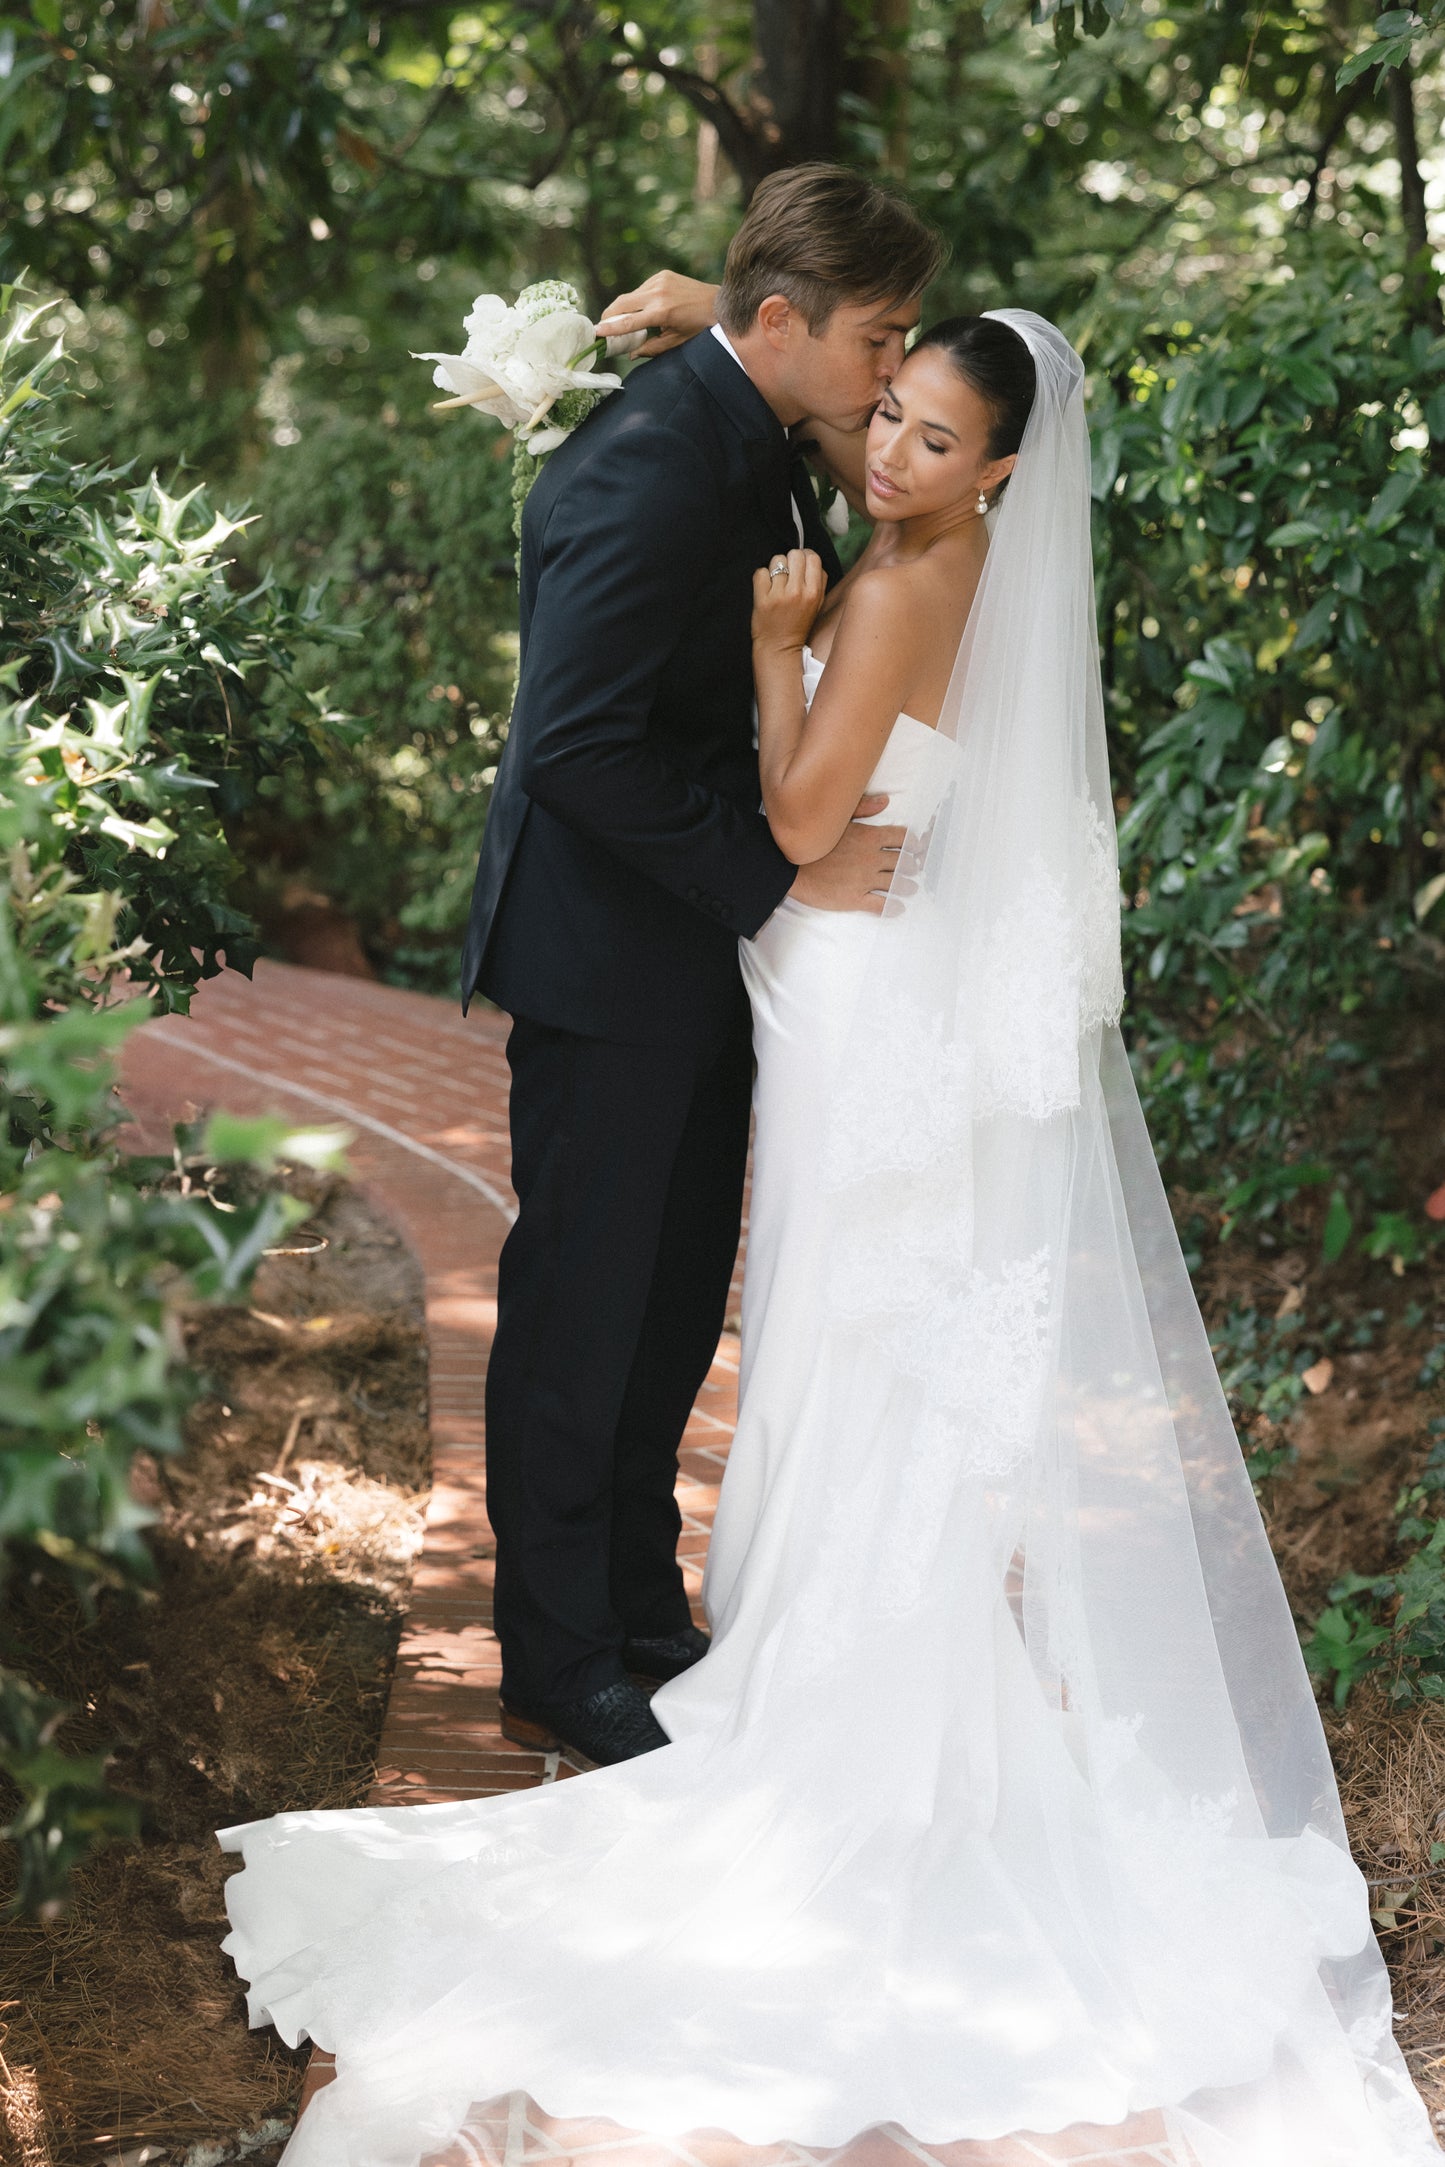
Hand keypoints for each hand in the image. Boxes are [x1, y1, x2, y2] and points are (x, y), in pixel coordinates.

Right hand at [597, 272, 719, 355]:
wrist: (719, 303)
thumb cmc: (699, 327)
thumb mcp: (676, 342)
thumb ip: (652, 348)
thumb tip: (631, 354)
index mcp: (662, 312)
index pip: (628, 322)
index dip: (610, 328)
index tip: (596, 332)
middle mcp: (658, 293)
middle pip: (622, 303)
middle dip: (609, 315)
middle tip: (602, 327)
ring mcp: (659, 281)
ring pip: (630, 296)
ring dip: (624, 309)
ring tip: (625, 322)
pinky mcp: (662, 275)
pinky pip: (641, 290)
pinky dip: (637, 301)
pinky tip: (644, 310)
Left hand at [752, 548, 825, 653]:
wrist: (779, 648)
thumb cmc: (798, 624)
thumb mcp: (817, 605)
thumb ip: (819, 582)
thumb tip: (811, 559)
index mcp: (814, 592)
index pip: (812, 557)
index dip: (805, 557)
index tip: (800, 566)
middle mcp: (797, 592)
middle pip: (795, 554)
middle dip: (790, 560)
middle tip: (787, 574)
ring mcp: (779, 595)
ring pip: (777, 560)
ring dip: (775, 569)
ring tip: (776, 583)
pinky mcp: (762, 599)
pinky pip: (760, 572)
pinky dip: (761, 578)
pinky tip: (766, 589)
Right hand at [789, 804, 911, 915]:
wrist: (789, 865)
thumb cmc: (812, 840)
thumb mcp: (838, 818)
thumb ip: (864, 808)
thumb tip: (886, 801)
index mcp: (869, 836)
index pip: (901, 838)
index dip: (912, 844)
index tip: (917, 848)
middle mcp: (871, 858)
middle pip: (902, 862)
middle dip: (911, 866)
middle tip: (914, 869)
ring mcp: (864, 880)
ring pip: (896, 884)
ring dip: (906, 887)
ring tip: (910, 888)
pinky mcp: (854, 899)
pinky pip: (881, 905)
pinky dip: (892, 907)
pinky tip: (897, 908)